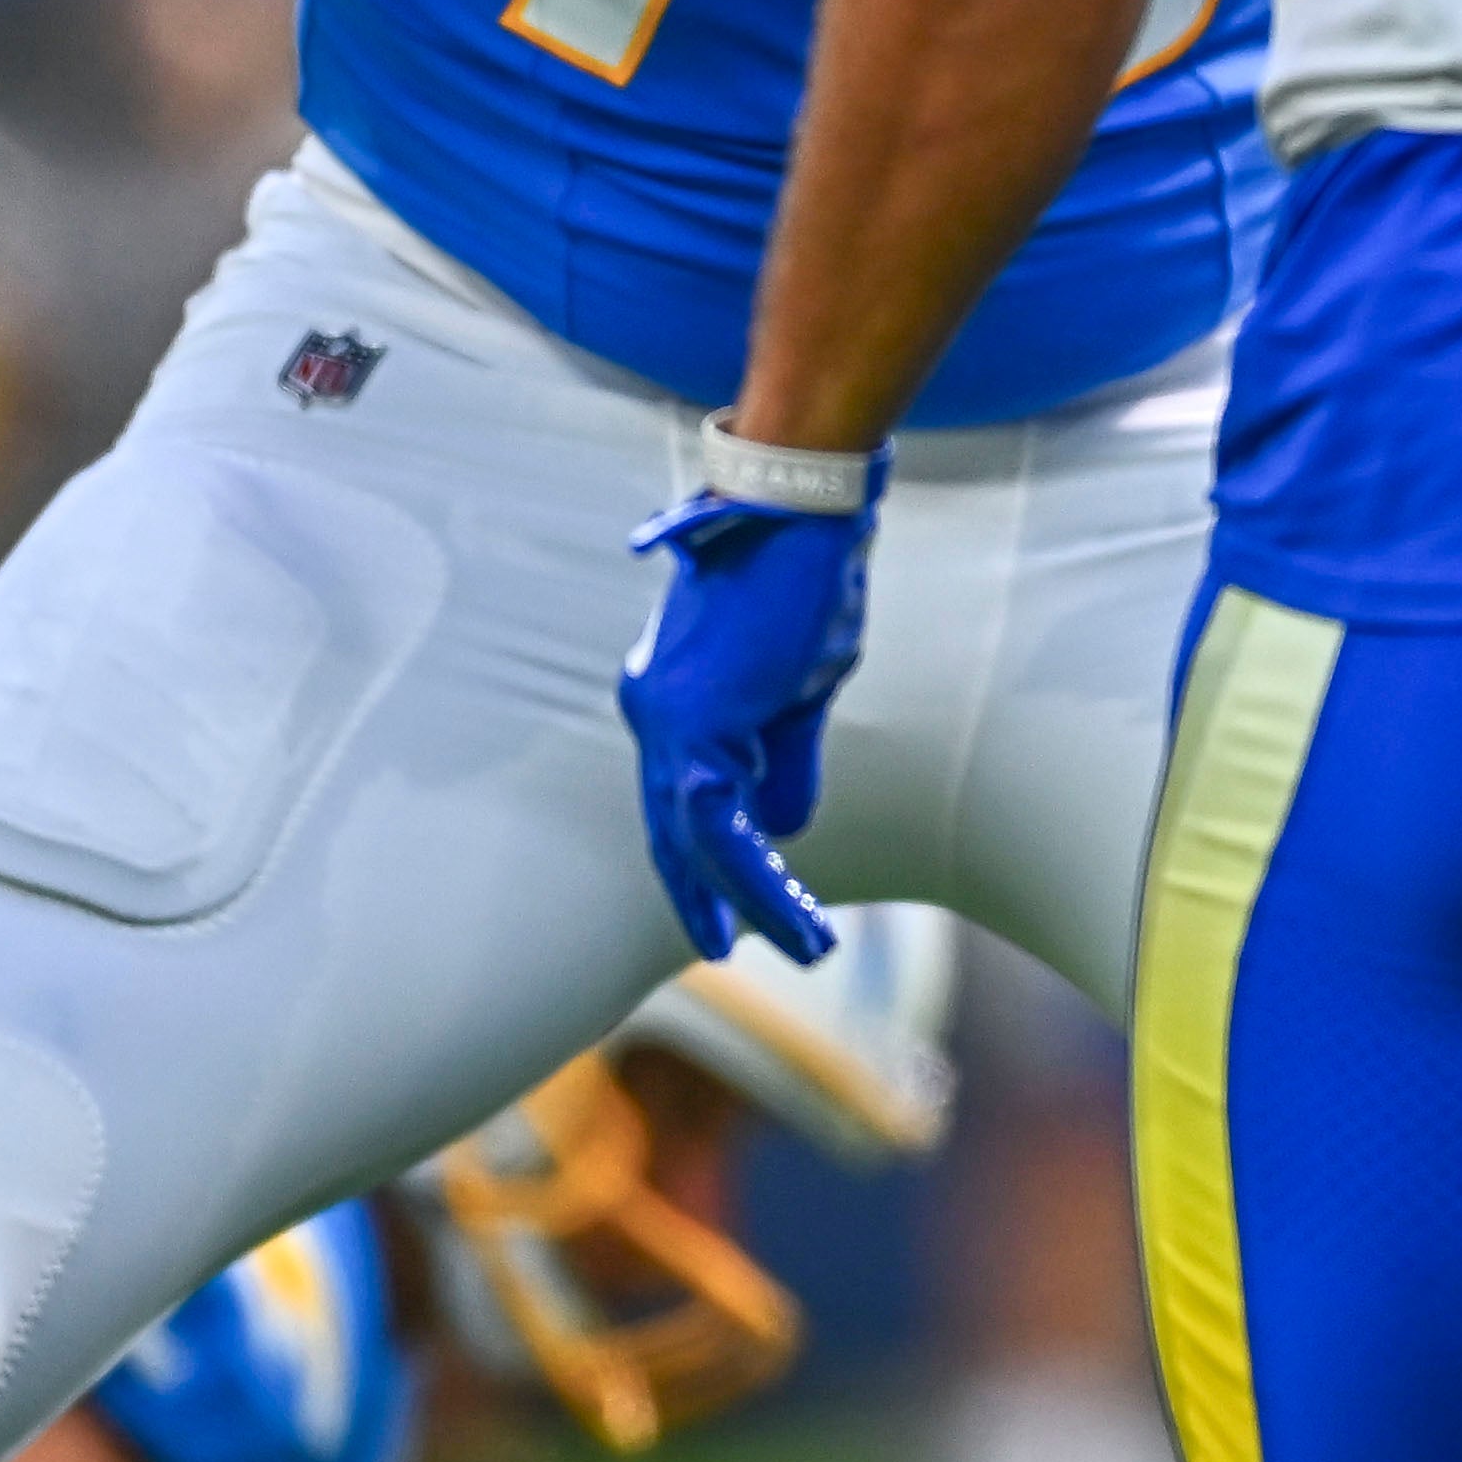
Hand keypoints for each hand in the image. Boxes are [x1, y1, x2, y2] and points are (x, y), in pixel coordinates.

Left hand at [616, 446, 876, 965]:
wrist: (800, 510)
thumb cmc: (805, 580)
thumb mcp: (800, 686)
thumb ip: (782, 757)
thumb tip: (785, 827)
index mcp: (672, 700)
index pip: (679, 801)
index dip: (698, 860)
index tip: (724, 912)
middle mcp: (653, 711)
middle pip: (672, 829)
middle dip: (701, 895)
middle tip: (723, 951)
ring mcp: (666, 718)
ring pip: (698, 839)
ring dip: (751, 900)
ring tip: (808, 946)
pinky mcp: (696, 722)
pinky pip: (721, 825)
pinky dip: (758, 876)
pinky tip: (790, 913)